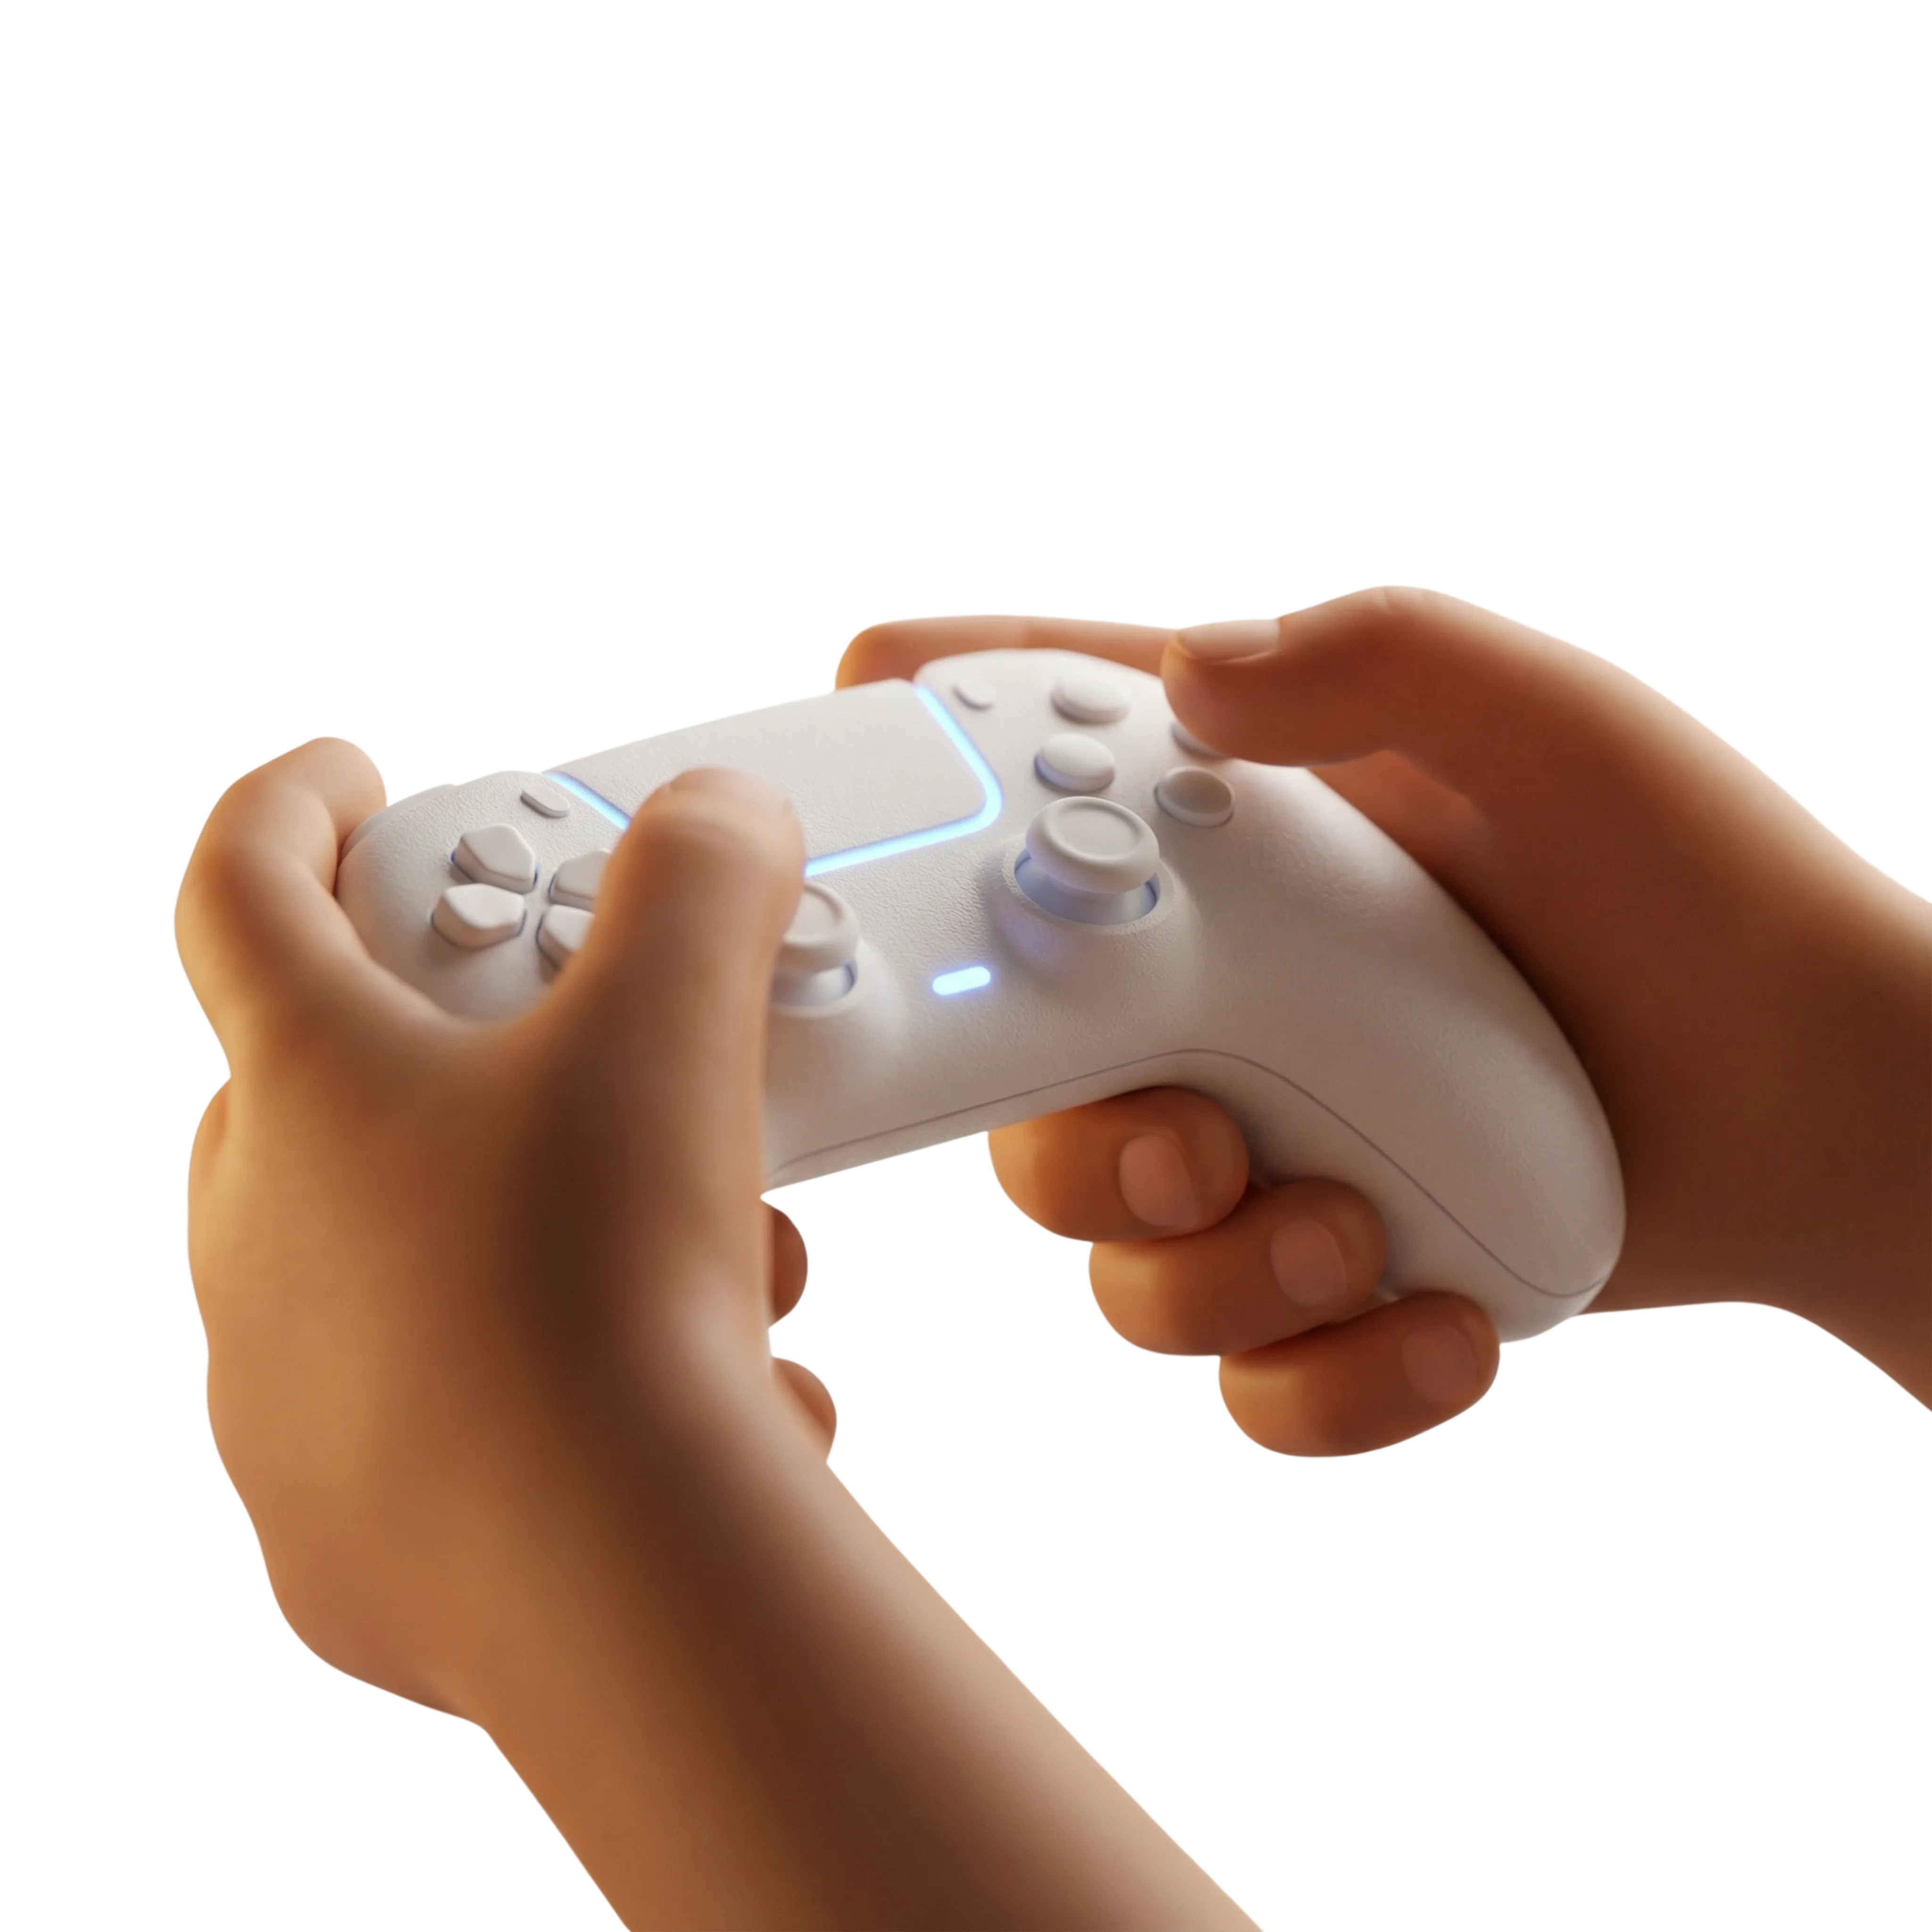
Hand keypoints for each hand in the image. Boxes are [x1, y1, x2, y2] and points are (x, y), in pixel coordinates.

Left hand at [177, 740, 1265, 1928]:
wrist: (601, 1571)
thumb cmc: (605, 1280)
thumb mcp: (677, 1022)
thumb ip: (703, 874)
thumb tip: (722, 819)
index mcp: (303, 1088)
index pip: (243, 890)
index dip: (291, 806)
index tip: (350, 776)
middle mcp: (256, 1238)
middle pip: (322, 1087)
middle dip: (461, 1053)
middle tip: (588, 1056)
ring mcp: (280, 1398)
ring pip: (403, 1261)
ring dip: (541, 1231)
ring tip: (701, 1257)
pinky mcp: (338, 1533)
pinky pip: (440, 1420)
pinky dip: (546, 1388)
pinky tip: (674, 1396)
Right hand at [836, 593, 1931, 1448]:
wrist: (1823, 1098)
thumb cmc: (1697, 879)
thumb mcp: (1550, 720)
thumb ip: (1373, 663)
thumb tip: (1191, 683)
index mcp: (1237, 846)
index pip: (1032, 792)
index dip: (912, 788)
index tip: (850, 818)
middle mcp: (1225, 1001)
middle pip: (1026, 1095)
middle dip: (1083, 1143)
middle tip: (1201, 1137)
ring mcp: (1275, 1153)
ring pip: (1125, 1263)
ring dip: (1215, 1276)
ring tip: (1358, 1234)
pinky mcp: (1341, 1286)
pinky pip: (1250, 1380)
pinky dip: (1327, 1380)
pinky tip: (1443, 1324)